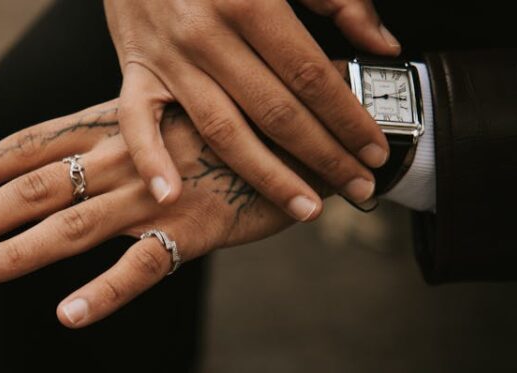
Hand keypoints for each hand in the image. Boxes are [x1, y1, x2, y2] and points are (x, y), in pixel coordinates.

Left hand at [0, 101, 330, 327]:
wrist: (301, 133)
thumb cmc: (231, 128)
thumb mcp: (169, 122)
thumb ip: (124, 141)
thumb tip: (81, 162)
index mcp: (119, 125)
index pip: (35, 143)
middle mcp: (129, 156)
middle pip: (37, 186)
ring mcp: (160, 193)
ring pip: (74, 225)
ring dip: (17, 252)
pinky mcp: (197, 228)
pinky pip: (143, 265)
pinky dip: (103, 291)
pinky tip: (66, 315)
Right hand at [103, 0, 397, 220]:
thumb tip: (382, 45)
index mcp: (250, 1)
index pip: (310, 74)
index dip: (348, 117)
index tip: (375, 150)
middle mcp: (207, 35)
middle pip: (275, 112)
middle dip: (324, 156)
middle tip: (359, 188)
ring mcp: (168, 58)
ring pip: (223, 131)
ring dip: (268, 176)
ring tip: (306, 209)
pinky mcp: (134, 70)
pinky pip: (137, 122)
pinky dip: (150, 160)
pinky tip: (171, 198)